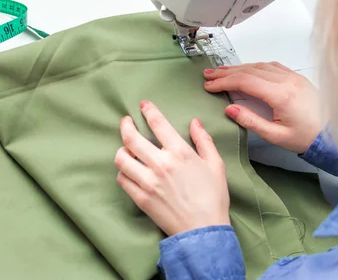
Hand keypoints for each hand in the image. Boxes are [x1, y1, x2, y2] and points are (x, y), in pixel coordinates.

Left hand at [114, 101, 230, 236]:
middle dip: (125, 125)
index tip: (143, 105)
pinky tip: (129, 171)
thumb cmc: (213, 198)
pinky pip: (122, 179)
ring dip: (122, 150)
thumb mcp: (216, 165)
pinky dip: (123, 172)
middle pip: (131, 138)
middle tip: (126, 122)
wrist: (203, 231)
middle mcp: (161, 164)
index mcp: (180, 153)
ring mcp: (148, 181)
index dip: (148, 110)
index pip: (158, 123)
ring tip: (126, 149)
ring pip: (121, 158)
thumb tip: (194, 122)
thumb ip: (204, 141)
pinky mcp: (140, 198)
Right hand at [203, 62, 321, 153]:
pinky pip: (272, 66)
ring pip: (260, 66)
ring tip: (222, 71)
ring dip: (239, 67)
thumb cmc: (306, 137)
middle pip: (250, 70)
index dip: (224, 82)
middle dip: (226, 72)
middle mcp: (287, 80)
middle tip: (208, 74)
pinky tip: (246, 69)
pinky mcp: (297, 77)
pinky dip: (255, 66)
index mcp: (281, 94)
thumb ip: (251, 121)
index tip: (209, 86)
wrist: (334, 134)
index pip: (245, 81)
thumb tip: (230, 108)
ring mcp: (293, 76)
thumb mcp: (276, 136)